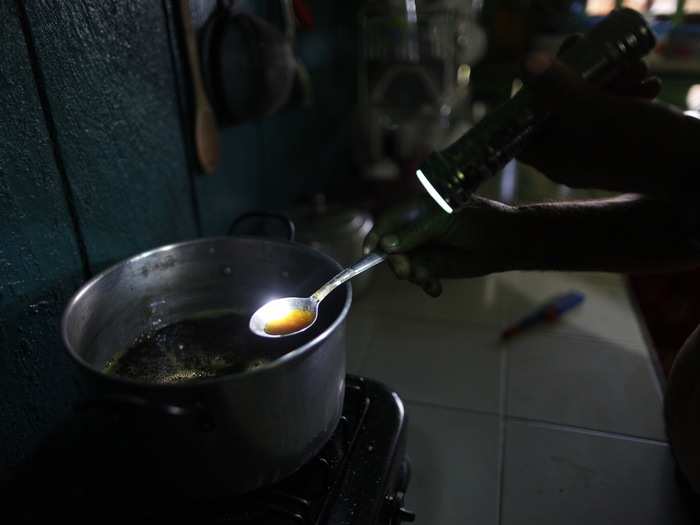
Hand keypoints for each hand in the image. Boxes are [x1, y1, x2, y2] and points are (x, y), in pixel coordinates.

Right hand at [364, 195, 517, 295]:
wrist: (508, 243)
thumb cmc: (479, 222)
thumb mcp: (444, 222)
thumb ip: (414, 233)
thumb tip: (385, 244)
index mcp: (417, 209)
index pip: (389, 221)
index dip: (376, 236)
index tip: (371, 253)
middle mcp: (416, 229)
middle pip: (391, 247)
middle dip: (396, 261)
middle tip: (406, 272)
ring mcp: (424, 248)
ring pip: (404, 264)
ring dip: (412, 274)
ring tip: (428, 280)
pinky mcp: (433, 265)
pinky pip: (419, 276)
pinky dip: (424, 283)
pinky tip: (435, 288)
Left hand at [515, 40, 696, 195]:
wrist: (698, 166)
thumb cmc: (647, 144)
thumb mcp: (600, 112)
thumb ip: (561, 90)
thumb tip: (526, 65)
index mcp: (554, 160)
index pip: (522, 125)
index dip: (530, 93)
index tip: (550, 66)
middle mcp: (570, 157)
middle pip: (556, 107)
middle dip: (582, 75)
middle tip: (604, 54)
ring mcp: (595, 150)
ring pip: (588, 102)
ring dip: (612, 78)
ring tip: (641, 70)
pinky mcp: (621, 141)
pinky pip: (612, 109)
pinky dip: (628, 91)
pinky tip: (650, 83)